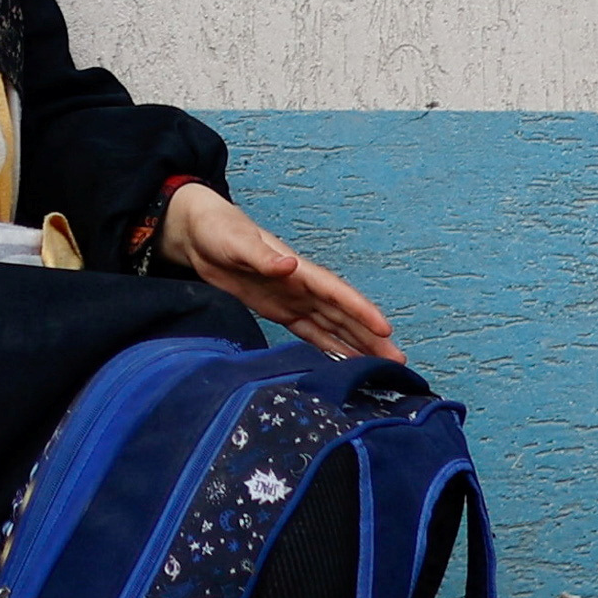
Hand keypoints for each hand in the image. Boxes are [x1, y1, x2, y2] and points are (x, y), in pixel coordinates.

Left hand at [160, 181, 397, 361]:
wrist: (199, 234)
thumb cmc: (220, 231)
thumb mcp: (237, 243)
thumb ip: (262, 256)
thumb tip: (290, 265)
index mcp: (298, 270)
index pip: (336, 292)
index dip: (361, 311)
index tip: (385, 329)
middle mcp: (302, 287)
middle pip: (343, 315)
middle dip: (370, 337)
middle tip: (398, 361)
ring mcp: (293, 300)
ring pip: (333, 326)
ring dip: (358, 345)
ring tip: (384, 366)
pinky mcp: (279, 311)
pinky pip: (311, 333)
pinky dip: (330, 347)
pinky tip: (346, 362)